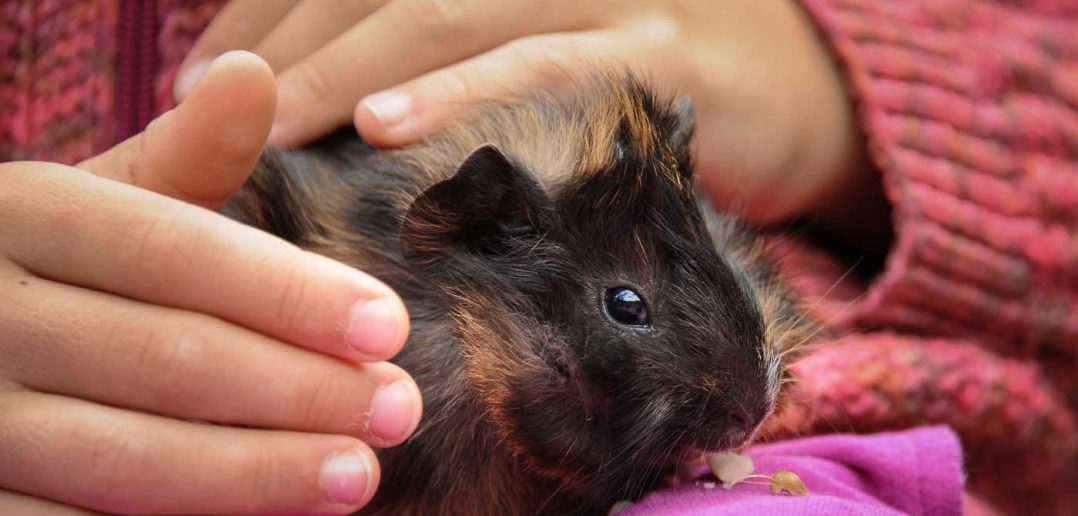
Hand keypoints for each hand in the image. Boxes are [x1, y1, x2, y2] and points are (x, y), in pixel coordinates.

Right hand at [0, 52, 420, 514]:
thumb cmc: (56, 268)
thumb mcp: (102, 203)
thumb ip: (183, 157)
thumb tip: (255, 74)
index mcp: (28, 216)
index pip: (173, 249)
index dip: (288, 292)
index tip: (390, 327)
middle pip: (165, 355)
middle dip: (297, 388)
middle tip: (397, 409)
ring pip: (126, 453)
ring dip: (255, 472)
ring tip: (355, 475)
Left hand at [176, 0, 871, 224]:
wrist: (800, 92)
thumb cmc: (645, 59)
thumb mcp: (541, 24)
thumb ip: (449, 29)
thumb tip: (327, 70)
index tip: (205, 59)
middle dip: (284, 33)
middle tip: (204, 101)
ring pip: (447, 7)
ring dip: (341, 64)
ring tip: (265, 121)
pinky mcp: (665, 47)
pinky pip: (545, 64)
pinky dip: (463, 89)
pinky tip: (382, 125)